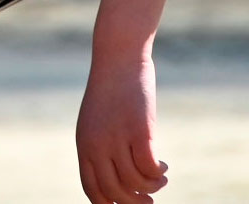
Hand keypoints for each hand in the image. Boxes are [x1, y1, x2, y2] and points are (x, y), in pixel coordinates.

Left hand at [77, 51, 165, 203]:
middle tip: (150, 202)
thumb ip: (101, 150)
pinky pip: (149, 168)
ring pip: (136, 184)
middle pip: (116, 193)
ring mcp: (117, 137)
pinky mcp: (138, 130)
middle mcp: (96, 144)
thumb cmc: (111, 92)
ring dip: (153, 187)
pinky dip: (159, 173)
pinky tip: (164, 165)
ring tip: (160, 176)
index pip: (93, 191)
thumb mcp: (97, 122)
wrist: (118, 57)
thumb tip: (119, 186)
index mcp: (85, 144)